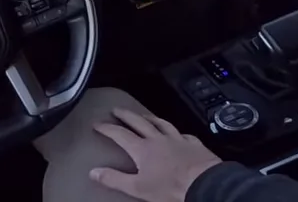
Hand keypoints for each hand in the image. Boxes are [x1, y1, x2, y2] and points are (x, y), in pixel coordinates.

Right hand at [90, 108, 221, 201]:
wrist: (204, 184)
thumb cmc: (171, 188)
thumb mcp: (138, 188)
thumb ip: (115, 179)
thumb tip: (93, 172)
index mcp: (143, 149)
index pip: (120, 134)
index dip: (107, 128)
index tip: (97, 124)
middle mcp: (159, 139)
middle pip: (139, 122)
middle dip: (126, 115)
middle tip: (117, 110)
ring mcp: (178, 139)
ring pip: (161, 123)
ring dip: (150, 118)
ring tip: (144, 115)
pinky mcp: (194, 144)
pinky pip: (183, 134)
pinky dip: (176, 132)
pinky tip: (177, 133)